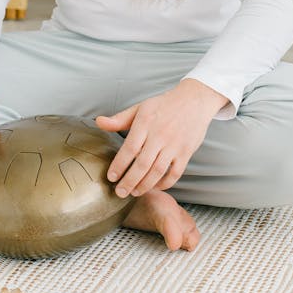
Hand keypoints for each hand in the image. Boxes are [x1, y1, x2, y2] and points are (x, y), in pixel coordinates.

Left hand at [96, 79, 228, 197]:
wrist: (194, 100)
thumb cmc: (163, 105)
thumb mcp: (140, 108)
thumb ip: (119, 119)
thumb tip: (98, 122)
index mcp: (145, 122)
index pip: (129, 148)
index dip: (119, 165)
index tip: (111, 177)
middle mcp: (160, 134)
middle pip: (142, 164)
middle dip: (129, 181)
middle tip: (119, 193)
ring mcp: (174, 145)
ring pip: (157, 172)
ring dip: (144, 186)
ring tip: (134, 193)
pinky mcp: (186, 152)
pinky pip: (174, 174)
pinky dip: (164, 184)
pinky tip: (154, 187)